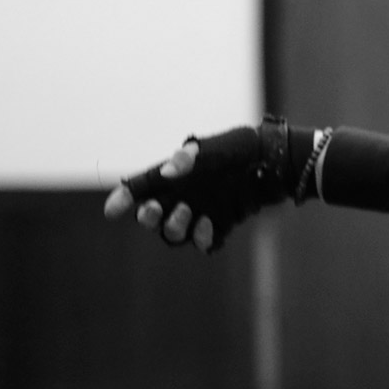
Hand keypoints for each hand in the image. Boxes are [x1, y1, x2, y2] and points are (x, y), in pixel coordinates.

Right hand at [104, 119, 319, 252]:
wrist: (274, 162)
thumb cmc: (240, 148)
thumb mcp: (214, 147)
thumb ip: (189, 158)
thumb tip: (169, 173)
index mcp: (174, 175)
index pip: (140, 188)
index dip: (124, 200)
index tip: (113, 210)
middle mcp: (183, 195)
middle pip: (152, 216)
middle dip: (148, 217)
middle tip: (154, 210)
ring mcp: (200, 212)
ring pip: (174, 232)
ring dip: (174, 226)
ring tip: (187, 211)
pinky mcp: (220, 224)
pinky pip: (204, 241)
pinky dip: (203, 237)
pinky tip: (209, 224)